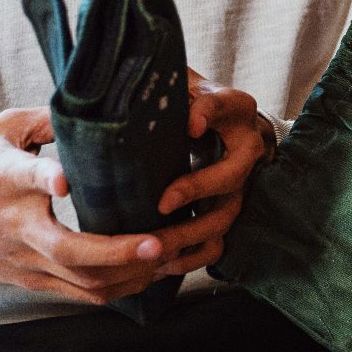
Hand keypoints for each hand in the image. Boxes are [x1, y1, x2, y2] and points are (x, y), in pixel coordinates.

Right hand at [0, 107, 162, 303]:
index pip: (24, 178)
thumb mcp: (1, 131)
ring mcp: (26, 260)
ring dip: (129, 274)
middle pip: (65, 248)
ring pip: (80, 280)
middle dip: (116, 251)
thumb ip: (47, 119)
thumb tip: (98, 103)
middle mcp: (17, 225)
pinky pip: (80, 294)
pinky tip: (150, 274)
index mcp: (6, 180)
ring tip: (169, 254)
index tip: (65, 179)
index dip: (45, 177)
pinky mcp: (32, 281)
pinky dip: (120, 289)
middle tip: (156, 242)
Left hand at [146, 69, 270, 277]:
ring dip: (191, 233)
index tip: (188, 126)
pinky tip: (161, 263)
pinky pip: (217, 243)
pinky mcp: (223, 211)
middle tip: (163, 202)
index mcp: (233, 107)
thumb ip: (153, 88)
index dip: (207, 115)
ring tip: (156, 245)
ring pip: (225, 216)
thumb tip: (106, 93)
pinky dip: (191, 256)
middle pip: (232, 174)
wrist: (215, 124)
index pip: (222, 106)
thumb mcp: (175, 87)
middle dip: (198, 189)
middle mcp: (244, 146)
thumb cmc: (182, 103)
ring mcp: (237, 184)